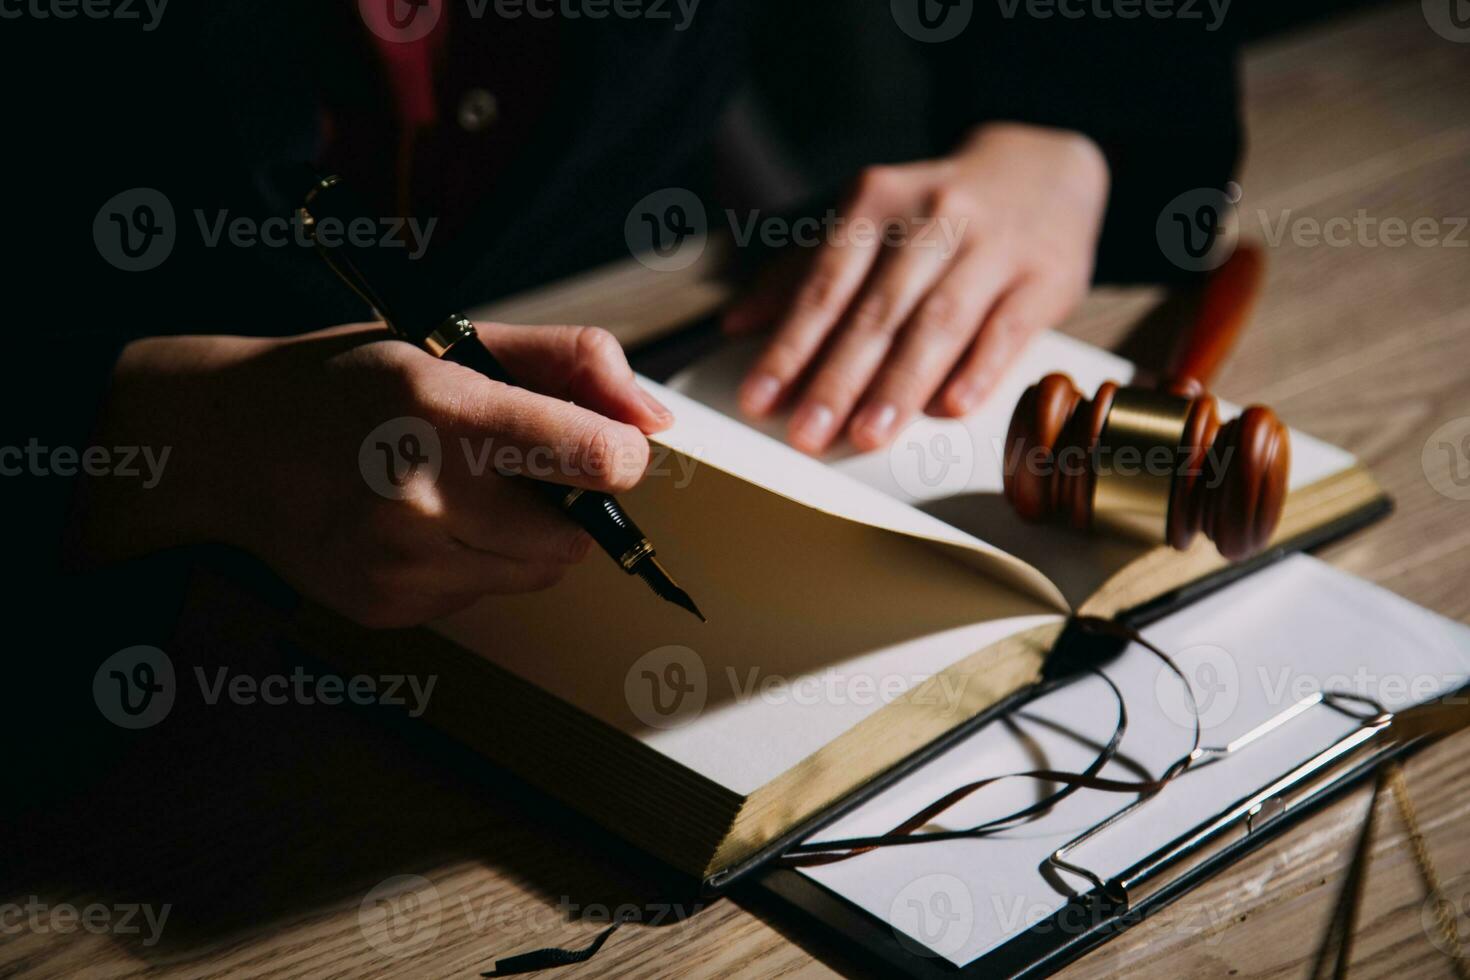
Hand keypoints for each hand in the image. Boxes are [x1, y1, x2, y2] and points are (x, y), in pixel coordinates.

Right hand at [76, 322, 672, 626]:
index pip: (597, 461)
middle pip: (577, 535)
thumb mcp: (455, 339)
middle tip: (515, 465)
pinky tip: (424, 525)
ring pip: (540, 573)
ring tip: (463, 491)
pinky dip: (477, 562)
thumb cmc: (352, 383)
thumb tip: (655, 421)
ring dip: (528, 536)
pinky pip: (486, 594)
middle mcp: (423, 498)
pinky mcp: (391, 608)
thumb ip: (570, 363)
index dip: (621, 456)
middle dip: (569, 501)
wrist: (231, 448)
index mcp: (446, 411)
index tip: (601, 444)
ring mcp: (402, 564)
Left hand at [727, 123, 1108, 454]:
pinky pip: (1008, 328)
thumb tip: (736, 323)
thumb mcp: (869, 219)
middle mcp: (934, 218)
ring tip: (867, 435)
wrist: (1045, 170)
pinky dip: (979, 369)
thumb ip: (803, 271)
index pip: (826, 284)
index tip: (759, 399)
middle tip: (807, 435)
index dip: (791, 345)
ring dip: (900, 384)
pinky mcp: (1045, 277)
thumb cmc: (937, 211)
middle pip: (878, 310)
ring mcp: (993, 247)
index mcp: (877, 202)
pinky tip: (952, 409)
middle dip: (838, 378)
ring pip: (939, 322)